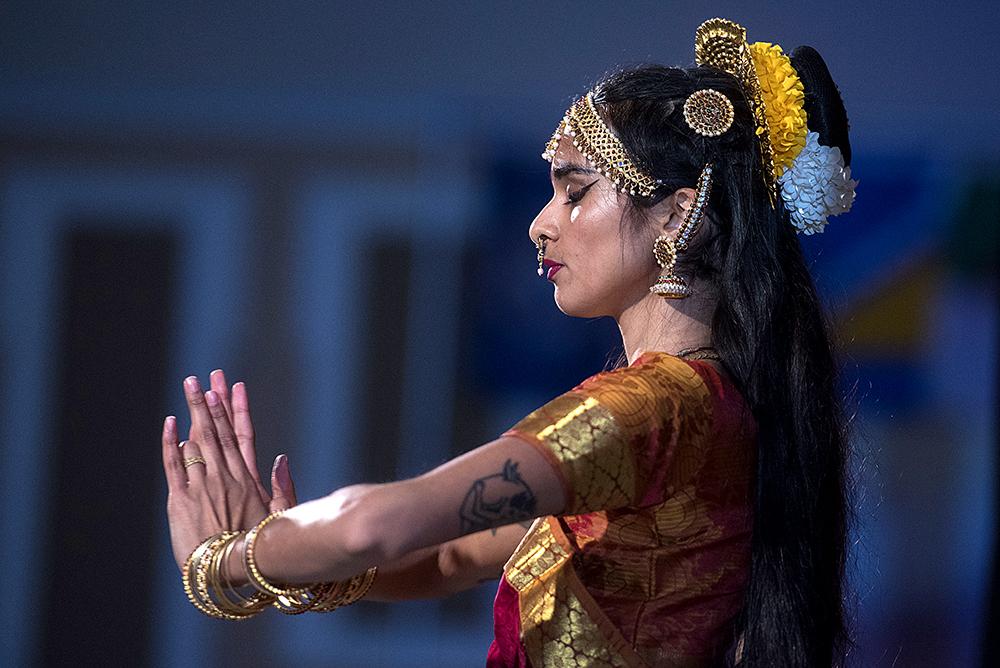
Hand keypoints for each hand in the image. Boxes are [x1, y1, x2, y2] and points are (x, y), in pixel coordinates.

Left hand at [161, 372, 296, 570]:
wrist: (228, 573)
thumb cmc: (258, 552)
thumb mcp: (279, 519)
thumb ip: (282, 488)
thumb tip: (281, 460)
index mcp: (249, 481)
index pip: (241, 436)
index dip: (235, 410)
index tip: (232, 388)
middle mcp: (226, 477)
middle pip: (217, 431)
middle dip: (212, 401)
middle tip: (208, 375)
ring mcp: (202, 486)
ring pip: (198, 440)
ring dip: (195, 412)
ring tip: (191, 386)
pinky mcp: (180, 500)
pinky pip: (174, 464)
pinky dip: (171, 441)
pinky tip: (171, 421)